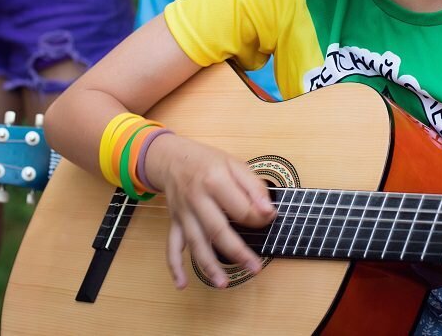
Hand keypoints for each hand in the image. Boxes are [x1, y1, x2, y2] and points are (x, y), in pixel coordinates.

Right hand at [147, 133, 275, 288]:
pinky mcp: (175, 223)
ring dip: (209, 266)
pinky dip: (175, 267)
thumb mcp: (234, 164)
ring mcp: (184, 214)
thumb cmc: (207, 162)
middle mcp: (197, 199)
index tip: (269, 219)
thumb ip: (254, 187)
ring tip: (223, 283)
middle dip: (238, 252)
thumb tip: (268, 211)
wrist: (173, 158)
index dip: (258, 218)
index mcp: (214, 181)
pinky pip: (172, 247)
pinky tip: (182, 284)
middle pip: (217, 230)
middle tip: (255, 268)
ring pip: (196, 243)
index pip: (240, 208)